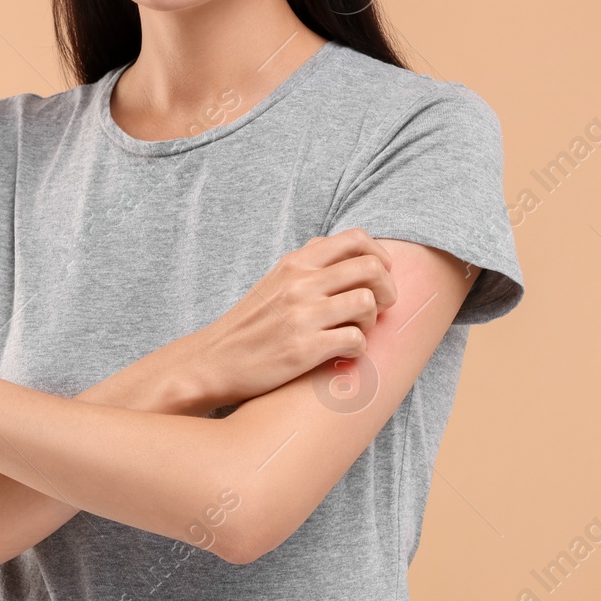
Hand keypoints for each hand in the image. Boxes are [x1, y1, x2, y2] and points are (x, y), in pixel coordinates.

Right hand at [191, 228, 398, 412]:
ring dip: (372, 321)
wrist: (213, 361)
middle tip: (379, 308)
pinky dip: (358, 349)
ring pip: (367, 302)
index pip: (356, 238)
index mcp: (295, 263)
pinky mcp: (303, 349)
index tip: (380, 275)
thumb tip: (344, 247)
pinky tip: (344, 353)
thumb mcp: (275, 280)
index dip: (380, 256)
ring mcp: (301, 315)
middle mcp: (299, 283)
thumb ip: (308, 263)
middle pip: (372, 268)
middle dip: (387, 290)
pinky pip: (356, 341)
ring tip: (357, 332)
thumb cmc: (251, 324)